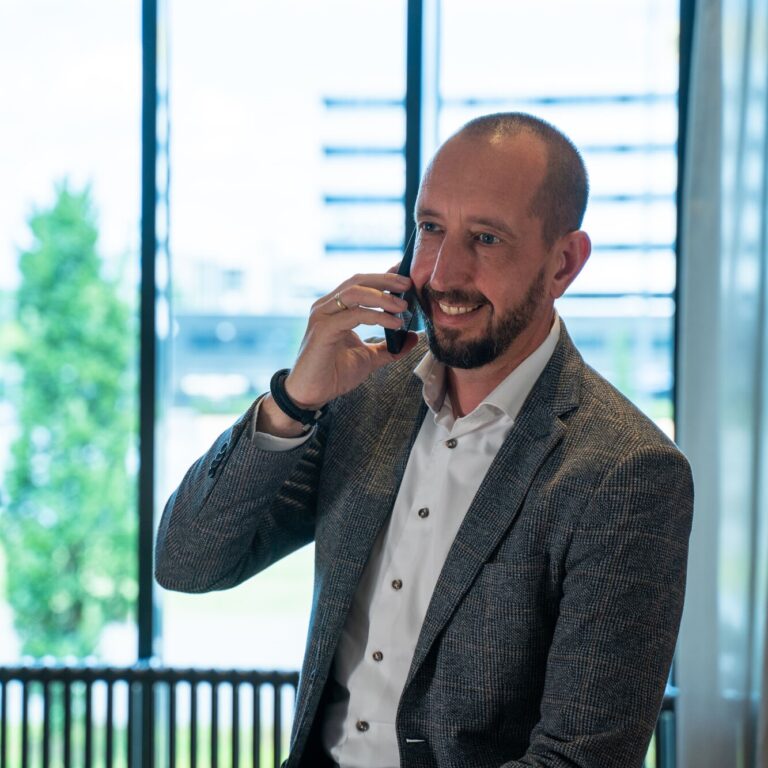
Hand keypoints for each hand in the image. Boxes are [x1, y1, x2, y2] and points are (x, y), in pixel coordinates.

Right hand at [257, 272, 418, 435]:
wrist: (311, 395)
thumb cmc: (335, 374)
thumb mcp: (370, 358)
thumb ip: (390, 347)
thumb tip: (414, 336)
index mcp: (336, 308)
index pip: (361, 283)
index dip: (384, 277)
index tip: (407, 277)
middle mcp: (327, 306)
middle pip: (358, 281)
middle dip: (386, 280)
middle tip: (409, 285)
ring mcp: (323, 316)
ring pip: (355, 292)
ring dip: (383, 296)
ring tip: (403, 306)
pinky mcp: (323, 330)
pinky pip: (354, 315)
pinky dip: (377, 316)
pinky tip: (394, 323)